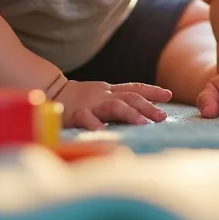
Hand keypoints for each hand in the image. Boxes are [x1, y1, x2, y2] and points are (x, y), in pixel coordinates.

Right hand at [53, 80, 171, 130]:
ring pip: (113, 105)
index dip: (152, 91)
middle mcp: (103, 94)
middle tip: (162, 116)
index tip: (169, 95)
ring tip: (142, 123)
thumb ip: (120, 102)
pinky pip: (86, 118)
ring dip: (129, 113)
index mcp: (110, 90)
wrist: (49, 91)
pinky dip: (95, 125)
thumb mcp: (102, 96)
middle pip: (130, 97)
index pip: (135, 88)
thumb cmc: (80, 99)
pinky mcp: (76, 113)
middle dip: (147, 106)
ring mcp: (90, 103)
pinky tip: (103, 132)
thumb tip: (146, 112)